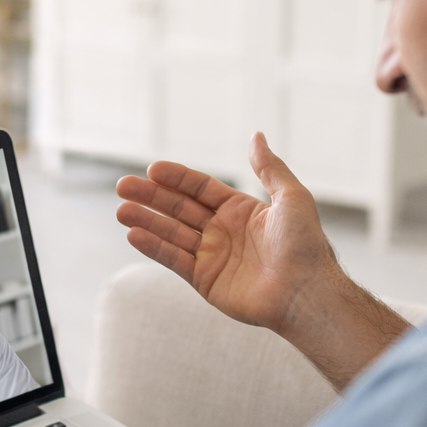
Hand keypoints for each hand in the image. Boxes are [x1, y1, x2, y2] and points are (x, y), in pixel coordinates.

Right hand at [116, 132, 338, 334]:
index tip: (153, 169)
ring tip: (120, 209)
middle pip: (179, 209)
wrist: (306, 291)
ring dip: (145, 220)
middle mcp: (222, 231)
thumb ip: (269, 167)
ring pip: (171, 233)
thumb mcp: (291, 196)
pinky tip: (133, 234)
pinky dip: (154, 247)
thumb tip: (256, 135)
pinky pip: (174, 260)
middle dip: (151, 197)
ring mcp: (212, 256)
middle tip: (123, 186)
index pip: (200, 188)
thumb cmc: (304, 244)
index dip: (177, 178)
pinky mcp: (205, 281)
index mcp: (240, 210)